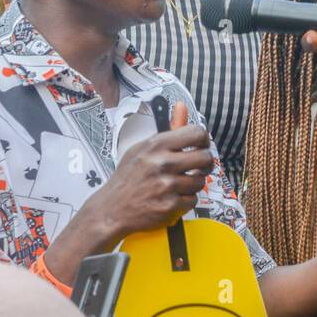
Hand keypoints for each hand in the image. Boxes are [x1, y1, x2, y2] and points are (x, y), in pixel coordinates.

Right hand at [84, 102, 212, 242]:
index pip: (197, 133)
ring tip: (178, 184)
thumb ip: (168, 130)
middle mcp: (163, 163)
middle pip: (205, 158)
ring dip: (193, 184)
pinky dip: (185, 200)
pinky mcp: (170, 206)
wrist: (111, 210)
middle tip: (197, 167)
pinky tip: (172, 198)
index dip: (203, 140)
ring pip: (201, 181)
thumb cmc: (127, 178)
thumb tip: (182, 107)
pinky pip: (193, 199)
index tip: (200, 146)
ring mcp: (167, 185)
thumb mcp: (142, 148)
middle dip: (205, 164)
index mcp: (156, 145)